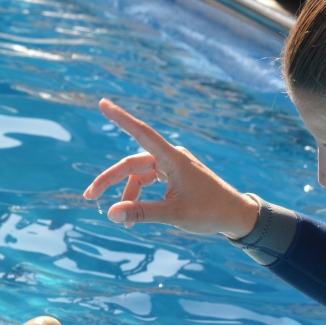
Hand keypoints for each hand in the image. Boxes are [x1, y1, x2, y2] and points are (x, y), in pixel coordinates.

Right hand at [82, 99, 258, 236]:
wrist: (236, 215)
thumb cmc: (209, 213)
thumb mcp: (174, 216)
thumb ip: (141, 213)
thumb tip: (110, 214)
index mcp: (173, 160)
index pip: (141, 133)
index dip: (120, 118)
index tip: (102, 103)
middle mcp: (172, 157)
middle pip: (132, 163)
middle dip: (110, 180)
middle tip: (89, 196)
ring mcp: (173, 166)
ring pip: (139, 175)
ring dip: (128, 195)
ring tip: (124, 221)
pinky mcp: (175, 175)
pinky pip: (149, 181)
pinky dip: (140, 196)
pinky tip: (135, 215)